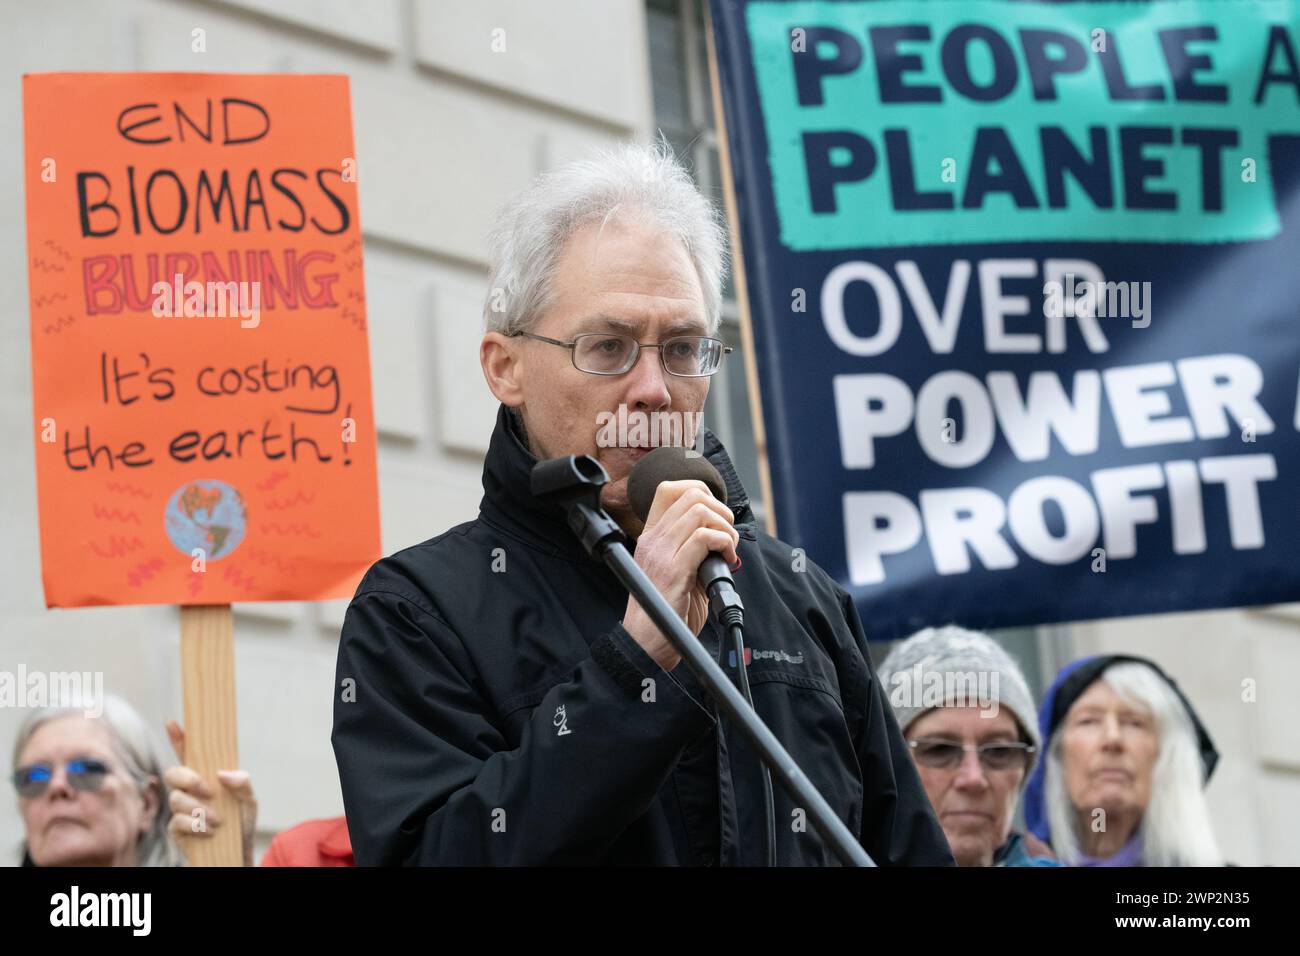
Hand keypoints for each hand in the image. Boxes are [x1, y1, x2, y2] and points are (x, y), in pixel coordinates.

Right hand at [163, 720, 257, 866]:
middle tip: (208, 790)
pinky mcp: (175, 829)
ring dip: (199, 810)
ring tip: (218, 821)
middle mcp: (189, 790)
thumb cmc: (241, 821)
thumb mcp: (249, 800)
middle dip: (188, 779)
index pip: (189, 753)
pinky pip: (176, 821)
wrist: (237, 851)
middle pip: (173, 773)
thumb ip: (242, 782)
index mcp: (206, 776)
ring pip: (175, 799)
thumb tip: (223, 773)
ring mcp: (180, 809)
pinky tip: (209, 831)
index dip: (179, 737)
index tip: (172, 722)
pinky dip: (195, 826)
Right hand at [623, 479, 738, 670]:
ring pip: (699, 512)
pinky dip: (724, 544)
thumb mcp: (676, 572)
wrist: (647, 644)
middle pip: (690, 494)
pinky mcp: (673, 571)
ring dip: (725, 527)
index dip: (699, 489)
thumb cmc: (666, 614)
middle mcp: (652, 540)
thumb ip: (692, 550)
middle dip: (720, 509)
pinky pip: (705, 539)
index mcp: (650, 537)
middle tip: (727, 535)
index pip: (668, 489)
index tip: (716, 513)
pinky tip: (726, 561)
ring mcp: (660, 553)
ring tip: (728, 549)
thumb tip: (723, 538)